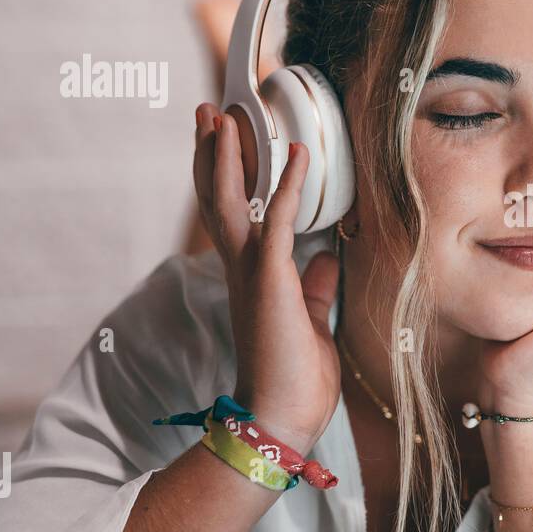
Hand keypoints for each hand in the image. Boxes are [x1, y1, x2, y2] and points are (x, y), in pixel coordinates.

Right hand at [192, 103, 341, 454]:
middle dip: (211, 153)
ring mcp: (252, 273)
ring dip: (229, 156)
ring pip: (229, 201)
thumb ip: (314, 287)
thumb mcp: (311, 320)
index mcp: (250, 277)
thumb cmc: (295, 379)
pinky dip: (287, 184)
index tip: (224, 142)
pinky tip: (297, 153)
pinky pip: (277, 220)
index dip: (225, 176)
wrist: (281, 419)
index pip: (231, 215)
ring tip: (226, 115)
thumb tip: (324, 260)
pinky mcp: (272, 279)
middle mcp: (241, 269)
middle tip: (208, 112)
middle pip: (215, 197)